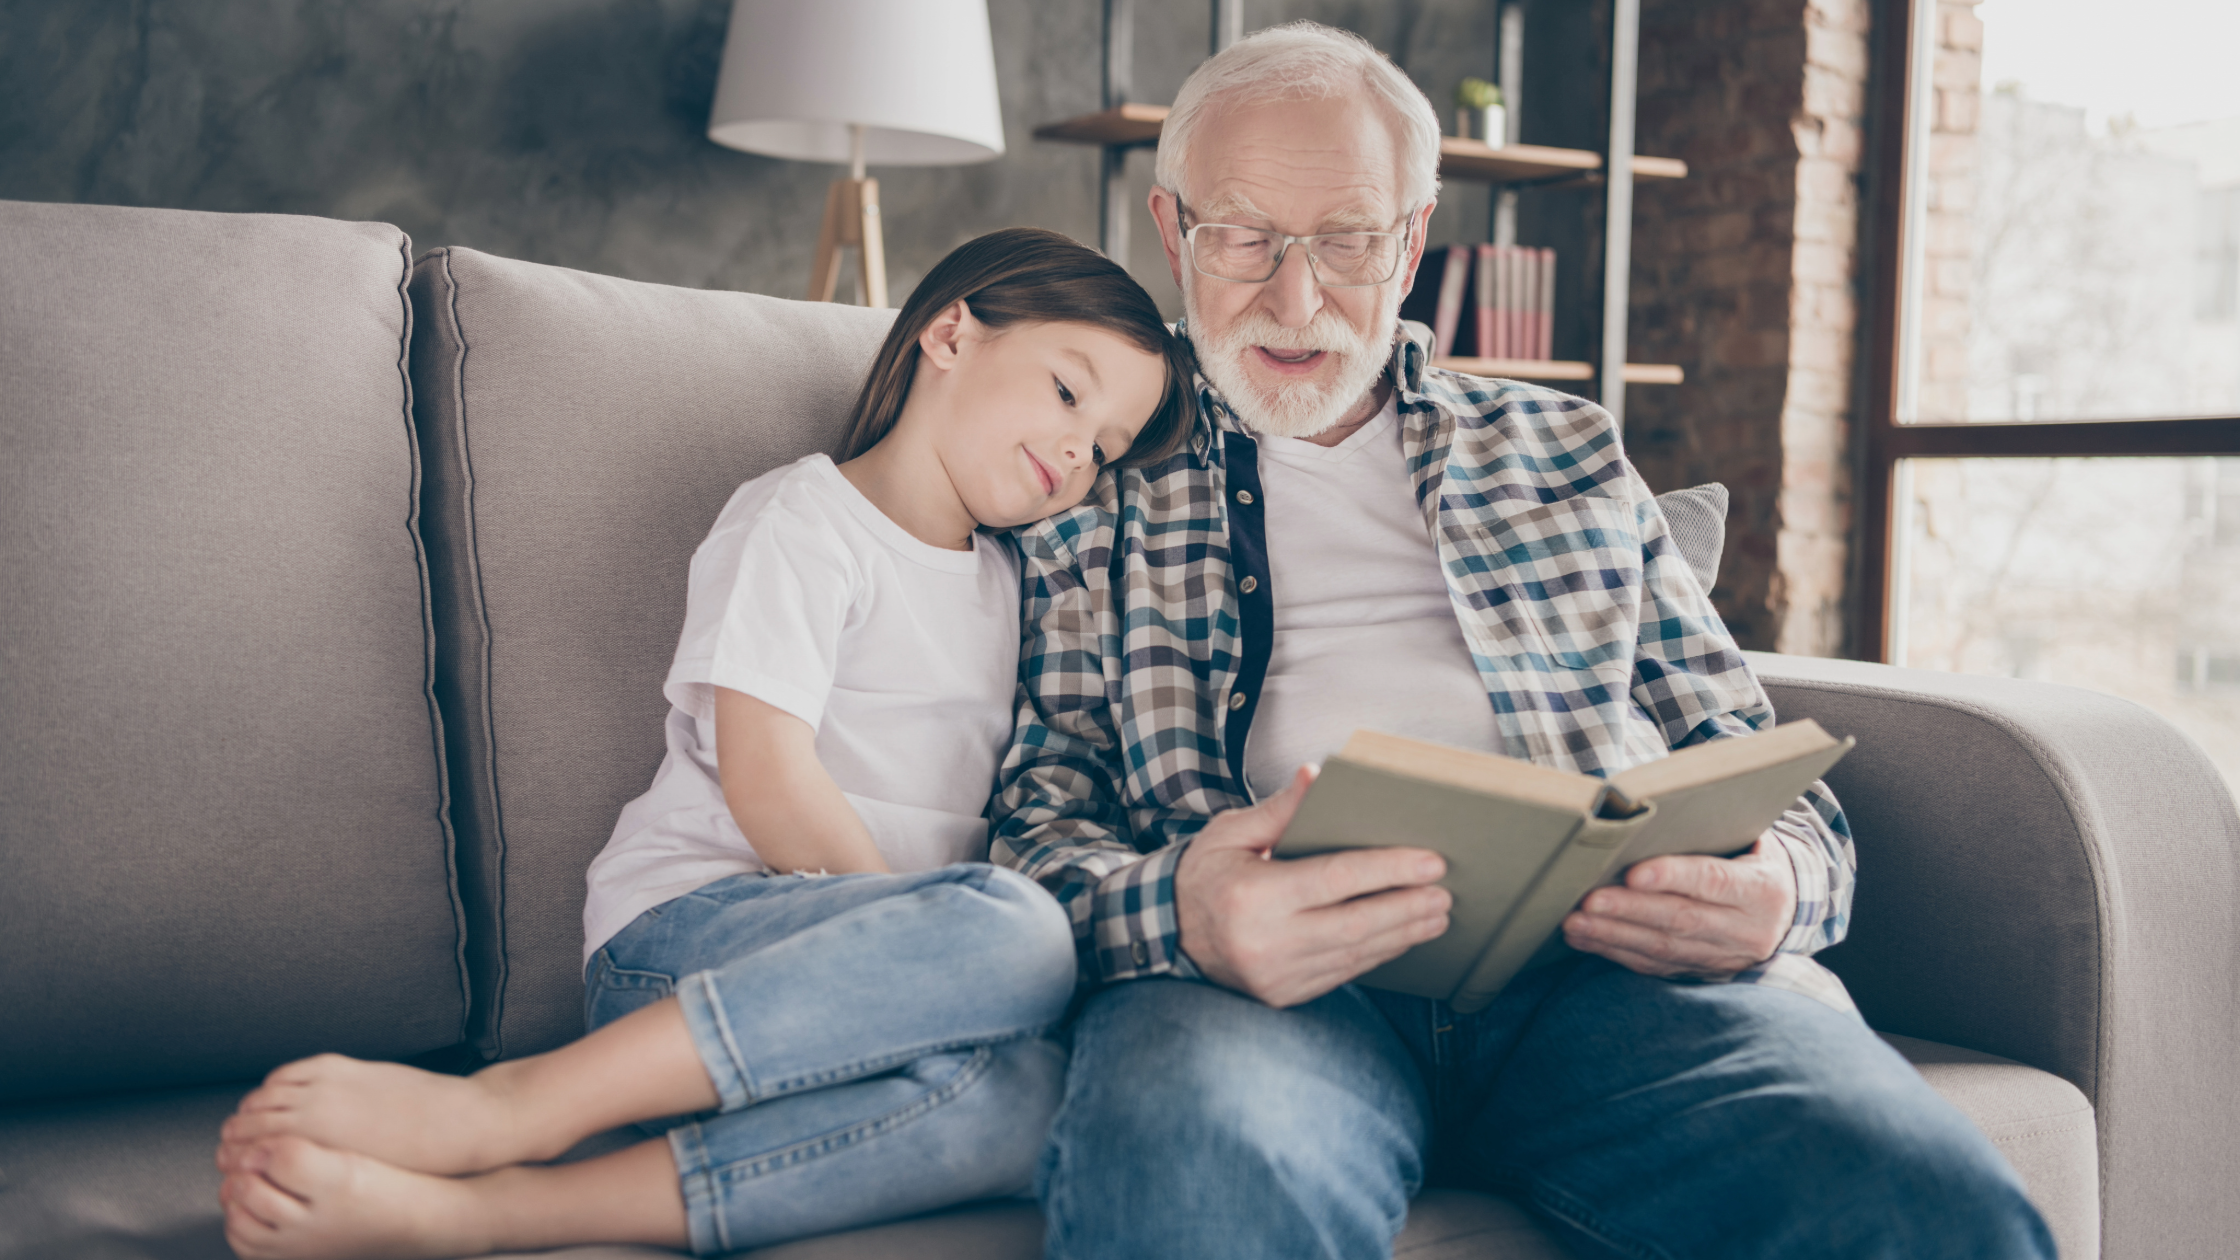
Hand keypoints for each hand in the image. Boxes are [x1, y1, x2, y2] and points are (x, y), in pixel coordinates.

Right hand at [1176, 766, 1451, 1007]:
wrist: (1167, 934)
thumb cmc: (1203, 875)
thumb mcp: (1229, 833)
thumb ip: (1278, 809)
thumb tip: (1317, 774)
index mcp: (1252, 896)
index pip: (1336, 879)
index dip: (1389, 869)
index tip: (1430, 861)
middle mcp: (1266, 942)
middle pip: (1356, 924)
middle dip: (1408, 908)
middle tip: (1445, 893)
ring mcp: (1276, 976)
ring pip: (1355, 954)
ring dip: (1402, 935)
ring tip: (1436, 916)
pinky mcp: (1284, 995)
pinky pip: (1343, 974)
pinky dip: (1376, 955)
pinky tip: (1400, 938)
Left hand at [1562, 836, 1796, 977]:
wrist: (1784, 910)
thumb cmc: (1749, 859)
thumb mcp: (1747, 841)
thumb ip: (1705, 835)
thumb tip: (1642, 818)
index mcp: (1763, 889)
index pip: (1714, 881)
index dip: (1673, 877)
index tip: (1632, 873)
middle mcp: (1749, 930)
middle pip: (1682, 920)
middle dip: (1630, 910)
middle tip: (1588, 900)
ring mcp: (1726, 957)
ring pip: (1664, 949)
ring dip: (1613, 936)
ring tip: (1574, 923)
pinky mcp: (1704, 973)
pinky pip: (1656, 967)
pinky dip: (1617, 953)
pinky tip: (1586, 940)